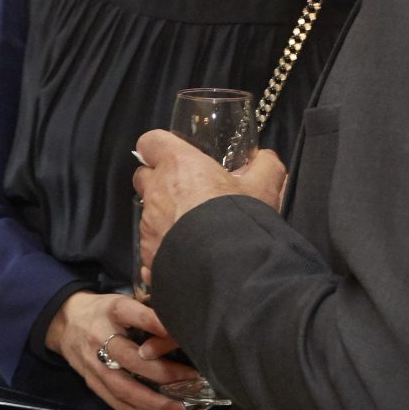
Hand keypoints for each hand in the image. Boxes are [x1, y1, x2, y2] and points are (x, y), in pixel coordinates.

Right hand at [44, 290, 195, 409]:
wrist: (65, 322)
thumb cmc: (104, 311)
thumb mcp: (122, 300)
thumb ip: (147, 310)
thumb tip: (180, 324)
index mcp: (111, 311)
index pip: (131, 314)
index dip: (153, 322)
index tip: (176, 332)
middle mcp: (100, 337)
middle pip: (131, 359)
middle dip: (164, 373)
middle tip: (191, 378)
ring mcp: (94, 363)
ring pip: (124, 388)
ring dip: (154, 403)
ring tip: (179, 408)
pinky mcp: (92, 383)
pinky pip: (117, 403)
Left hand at [132, 132, 287, 286]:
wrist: (227, 267)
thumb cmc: (239, 219)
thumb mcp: (263, 187)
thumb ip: (265, 165)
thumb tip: (265, 159)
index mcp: (178, 165)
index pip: (151, 142)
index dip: (160, 148)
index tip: (175, 158)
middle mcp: (156, 190)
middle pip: (143, 176)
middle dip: (158, 182)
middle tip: (186, 194)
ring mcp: (148, 223)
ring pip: (147, 212)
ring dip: (163, 216)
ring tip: (190, 229)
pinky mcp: (147, 252)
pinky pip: (149, 244)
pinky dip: (162, 246)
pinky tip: (185, 253)